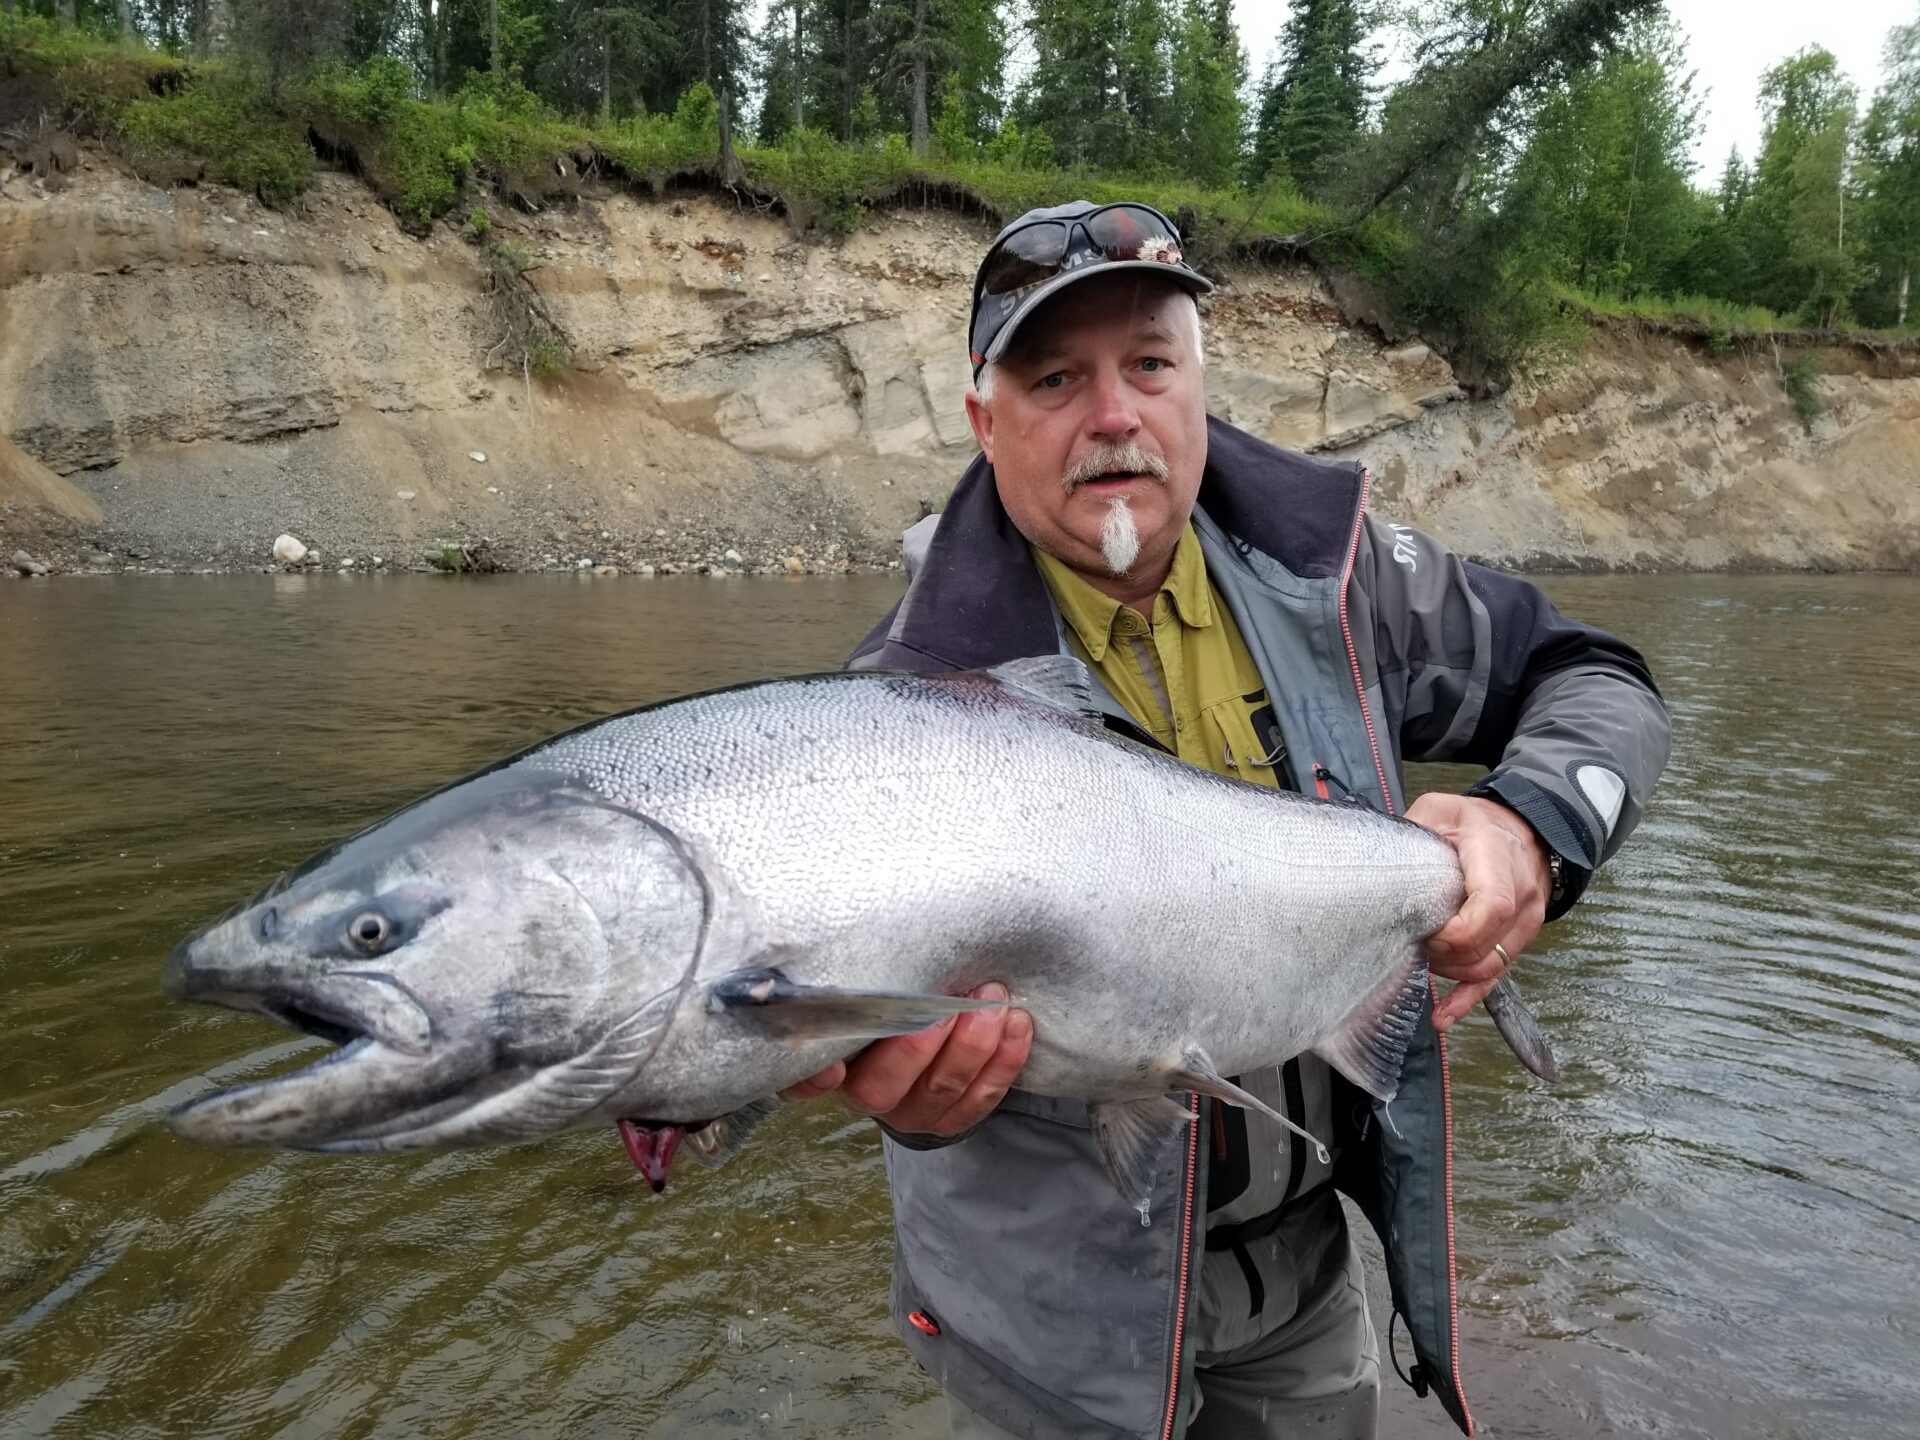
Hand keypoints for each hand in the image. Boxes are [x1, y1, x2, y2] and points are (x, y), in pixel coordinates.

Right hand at [777, 983, 1032, 1136]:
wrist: (939, 1033)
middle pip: (880, 1088)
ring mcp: (912, 1111)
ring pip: (940, 1089)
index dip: (814, 1078)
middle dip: (918, 1046)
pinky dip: (1004, 1061)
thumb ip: (865, 964)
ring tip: (993, 999)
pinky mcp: (953, 1118)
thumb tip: (856, 899)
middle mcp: (864, 1093)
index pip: (802, 1081)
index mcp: (831, 1058)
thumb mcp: (875, 978)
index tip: (832, 1065)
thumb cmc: (899, 992)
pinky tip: (1016, 1023)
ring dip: (972, 1044)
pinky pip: (981, 1098)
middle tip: (950, 1001)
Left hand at [1405, 793, 1552, 1030]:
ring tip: (1421, 959)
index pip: (1491, 905)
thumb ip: (1414, 833)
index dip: (1457, 931)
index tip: (1426, 933)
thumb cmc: (1471, 821)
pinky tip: (1443, 1016)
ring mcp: (1525, 919)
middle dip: (1444, 954)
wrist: (1522, 827)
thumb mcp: (1439, 811)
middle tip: (1412, 943)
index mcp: (1496, 855)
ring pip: (1490, 965)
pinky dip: (1468, 1000)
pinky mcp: (1518, 939)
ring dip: (1450, 972)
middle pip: (1487, 944)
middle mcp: (1520, 890)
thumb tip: (1376, 861)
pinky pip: (1496, 978)